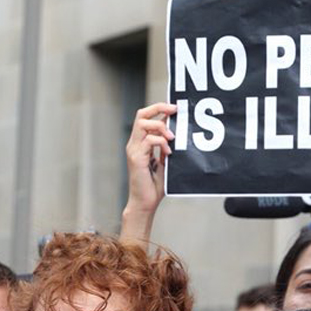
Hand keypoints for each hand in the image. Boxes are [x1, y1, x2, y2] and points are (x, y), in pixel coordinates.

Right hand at [122, 102, 176, 243]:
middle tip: (174, 111)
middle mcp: (134, 143)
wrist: (145, 203)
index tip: (175, 108)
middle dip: (159, 108)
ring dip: (161, 127)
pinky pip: (149, 141)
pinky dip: (161, 143)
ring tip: (172, 138)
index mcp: (140, 142)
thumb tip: (177, 132)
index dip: (159, 108)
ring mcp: (133, 150)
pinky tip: (168, 153)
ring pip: (144, 124)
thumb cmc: (154, 186)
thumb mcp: (164, 162)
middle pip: (141, 114)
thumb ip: (166, 147)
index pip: (145, 116)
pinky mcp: (136, 158)